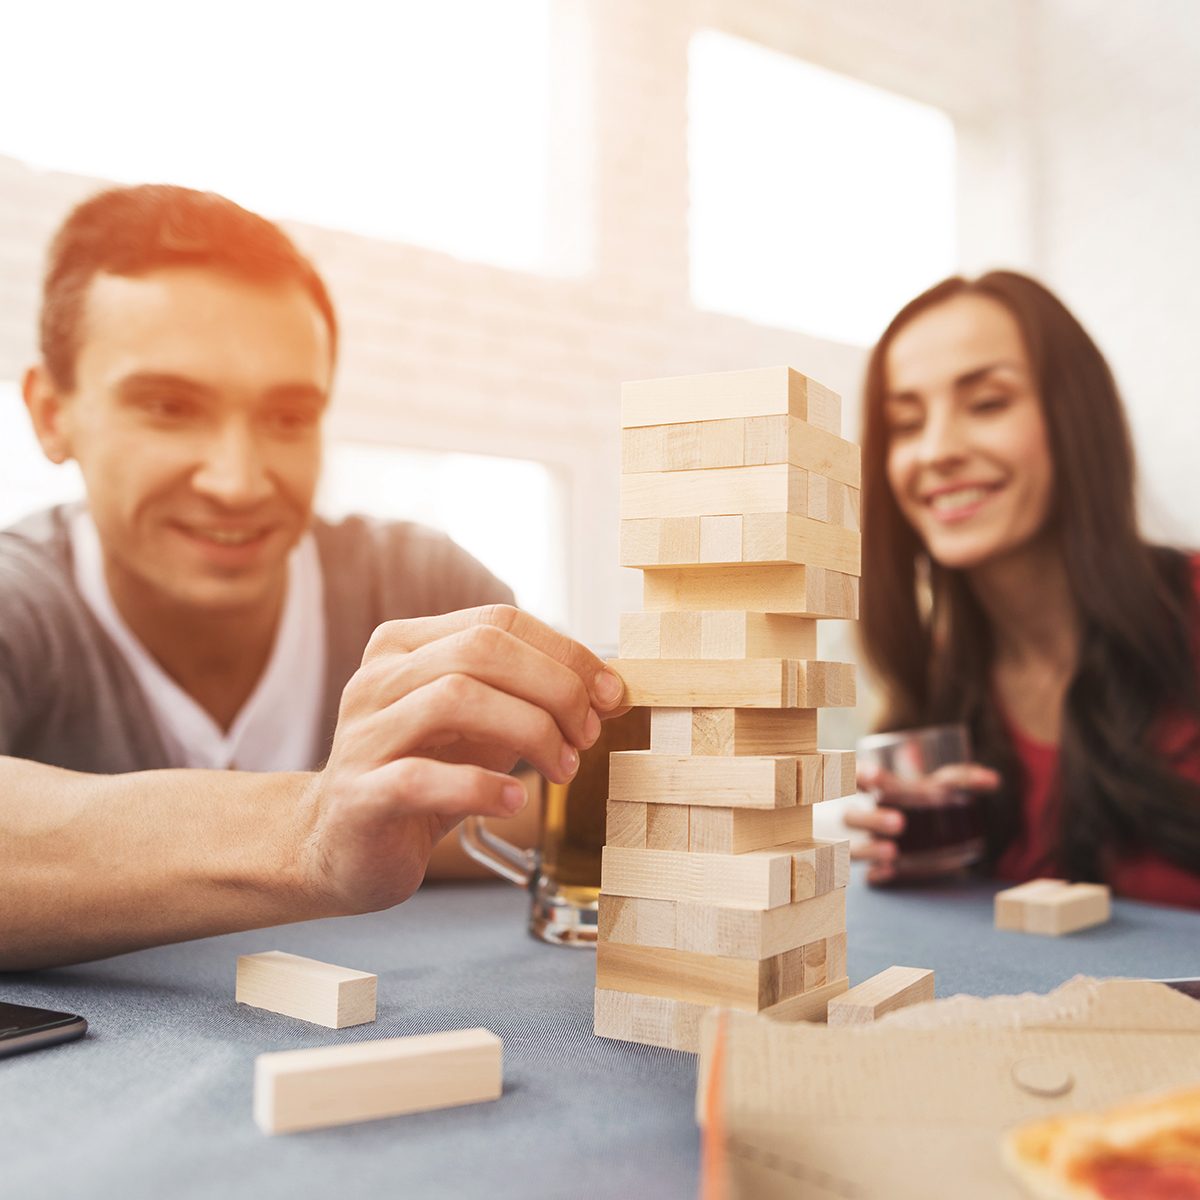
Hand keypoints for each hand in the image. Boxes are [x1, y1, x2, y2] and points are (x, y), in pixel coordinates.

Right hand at [298, 605, 625, 913]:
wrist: (340, 846)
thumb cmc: (423, 776)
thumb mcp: (480, 727)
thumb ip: (531, 700)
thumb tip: (611, 690)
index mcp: (406, 646)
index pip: (498, 622)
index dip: (566, 653)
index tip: (611, 695)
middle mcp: (378, 678)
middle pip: (481, 650)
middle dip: (554, 688)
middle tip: (588, 735)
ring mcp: (362, 734)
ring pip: (454, 698)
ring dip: (530, 731)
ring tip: (563, 767)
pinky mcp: (357, 794)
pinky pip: (422, 776)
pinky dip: (482, 786)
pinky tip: (514, 800)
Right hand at [845, 762, 999, 885]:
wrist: (921, 828)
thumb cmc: (924, 797)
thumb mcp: (940, 784)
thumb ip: (963, 779)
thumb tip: (993, 780)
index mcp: (872, 790)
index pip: (853, 779)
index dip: (858, 777)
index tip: (875, 779)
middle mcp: (861, 816)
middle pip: (851, 817)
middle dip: (872, 819)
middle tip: (900, 823)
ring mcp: (864, 844)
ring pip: (852, 848)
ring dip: (869, 850)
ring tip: (893, 853)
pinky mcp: (873, 869)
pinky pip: (865, 874)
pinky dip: (875, 874)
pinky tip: (889, 874)